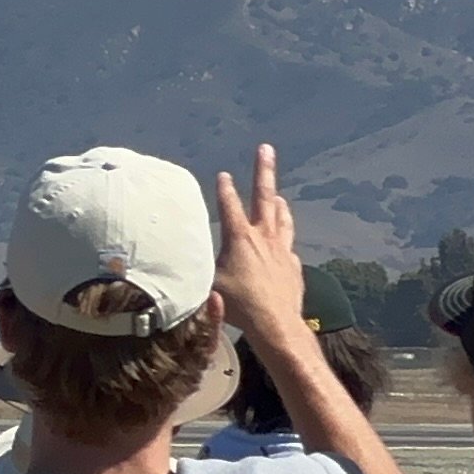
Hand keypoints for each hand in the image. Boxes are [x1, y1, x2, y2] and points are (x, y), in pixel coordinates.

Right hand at [213, 144, 306, 355]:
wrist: (276, 324)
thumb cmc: (239, 305)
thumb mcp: (210, 284)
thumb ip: (198, 268)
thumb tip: (179, 262)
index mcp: (240, 238)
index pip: (229, 205)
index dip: (224, 188)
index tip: (224, 174)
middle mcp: (264, 237)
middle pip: (264, 196)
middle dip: (264, 170)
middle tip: (266, 149)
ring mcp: (282, 250)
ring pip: (283, 218)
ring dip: (279, 204)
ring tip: (278, 195)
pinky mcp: (294, 266)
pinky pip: (289, 247)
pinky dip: (285, 240)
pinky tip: (285, 244)